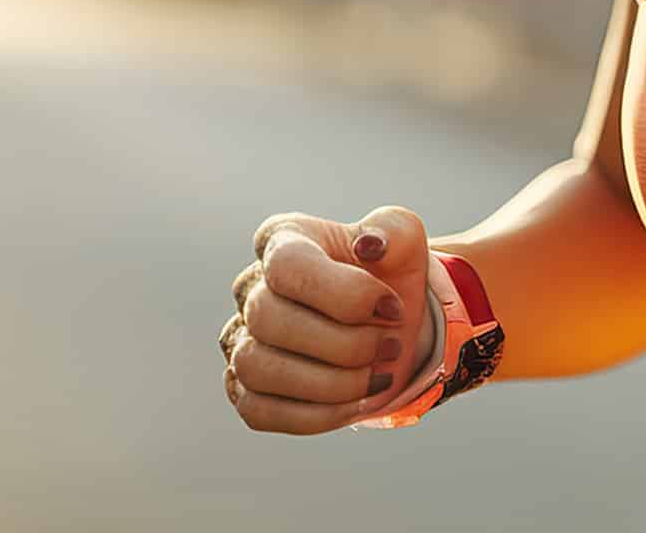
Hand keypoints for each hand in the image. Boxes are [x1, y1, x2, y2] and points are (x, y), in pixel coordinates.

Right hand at [219, 206, 434, 434]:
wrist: (391, 323)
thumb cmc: (389, 274)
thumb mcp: (404, 241)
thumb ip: (392, 230)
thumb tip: (368, 245)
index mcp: (281, 240)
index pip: (288, 267)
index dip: (347, 294)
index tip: (392, 307)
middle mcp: (250, 289)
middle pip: (269, 320)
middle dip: (345, 344)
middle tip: (391, 346)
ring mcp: (241, 340)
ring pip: (258, 369)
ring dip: (331, 384)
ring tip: (377, 376)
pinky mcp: (246, 389)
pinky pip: (260, 413)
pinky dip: (317, 415)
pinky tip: (358, 403)